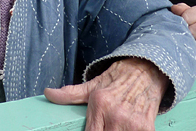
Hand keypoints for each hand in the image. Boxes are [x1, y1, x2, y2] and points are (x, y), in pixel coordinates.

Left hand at [44, 58, 167, 130]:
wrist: (146, 71)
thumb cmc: (116, 80)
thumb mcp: (92, 86)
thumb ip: (70, 94)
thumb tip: (48, 93)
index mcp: (99, 104)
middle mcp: (115, 114)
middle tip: (104, 127)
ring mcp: (132, 123)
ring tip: (114, 127)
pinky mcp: (147, 128)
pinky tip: (125, 129)